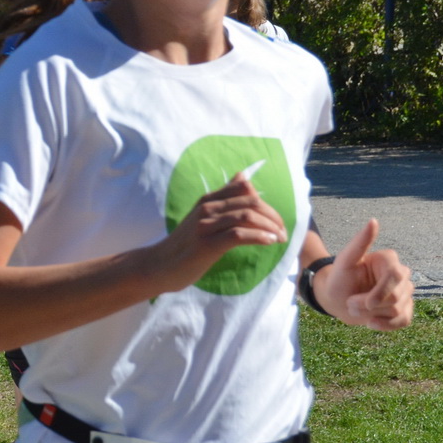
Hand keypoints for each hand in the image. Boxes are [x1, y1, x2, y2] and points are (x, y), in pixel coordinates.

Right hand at [156, 173, 286, 290]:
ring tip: (280, 238)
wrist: (159, 265)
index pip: (244, 189)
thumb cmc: (184, 244)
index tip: (275, 220)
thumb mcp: (203, 216)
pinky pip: (239, 235)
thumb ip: (223, 198)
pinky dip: (259, 237)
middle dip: (273, 216)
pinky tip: (269, 242)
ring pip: (247, 217)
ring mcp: (205, 226)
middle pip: (250, 202)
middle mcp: (206, 209)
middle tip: (283, 231)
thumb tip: (242, 176)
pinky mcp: (207, 245)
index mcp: (207, 200)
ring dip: (270, 227)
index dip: (266, 202)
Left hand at [317, 219, 413, 329]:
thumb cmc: (339, 279)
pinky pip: (405, 321)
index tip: (358, 302)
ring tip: (356, 308)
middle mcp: (402, 274)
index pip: (396, 277)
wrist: (336, 300)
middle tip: (350, 303)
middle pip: (397, 298)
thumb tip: (373, 221)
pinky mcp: (405, 308)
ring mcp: (405, 292)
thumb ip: (359, 243)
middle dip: (369, 306)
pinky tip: (370, 322)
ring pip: (399, 311)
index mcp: (390, 260)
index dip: (379, 293)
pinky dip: (385, 325)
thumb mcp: (344, 261)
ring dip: (372, 315)